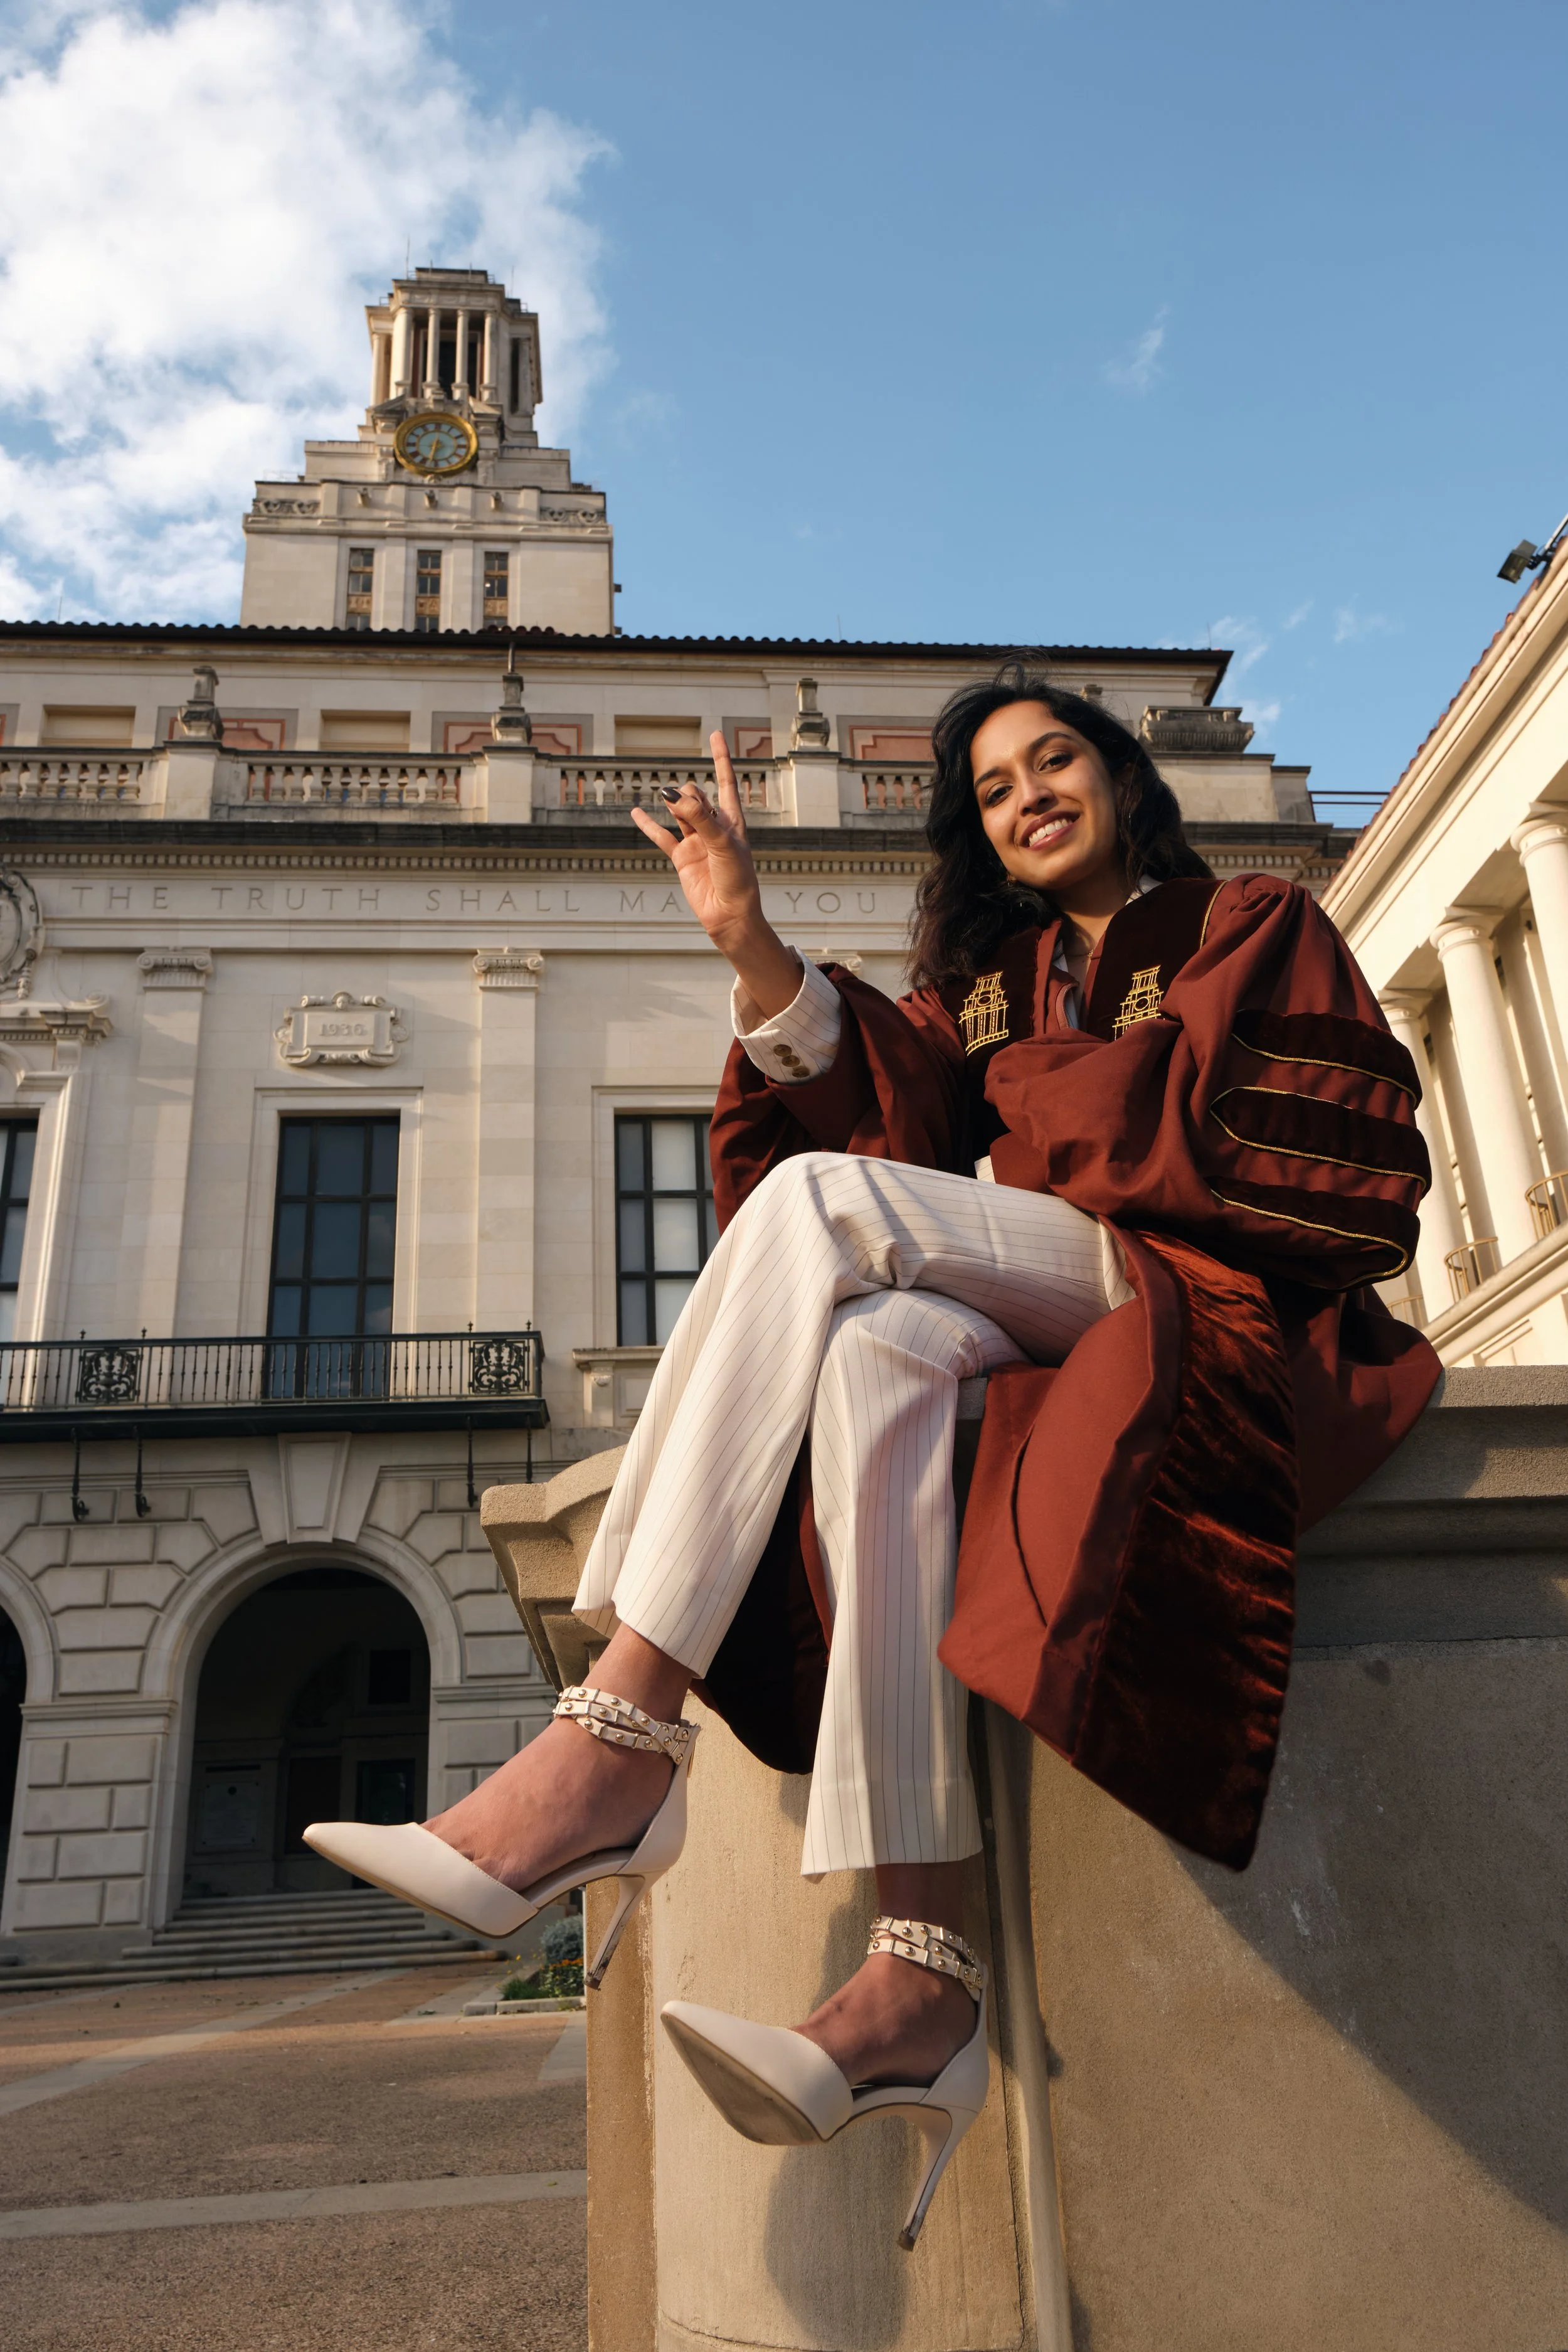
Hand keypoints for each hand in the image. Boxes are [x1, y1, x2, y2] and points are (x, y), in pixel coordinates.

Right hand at [631, 733, 801, 1015]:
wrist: (729, 916)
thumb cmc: (738, 881)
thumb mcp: (724, 845)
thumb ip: (700, 819)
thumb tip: (675, 795)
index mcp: (733, 821)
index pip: (726, 782)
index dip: (721, 758)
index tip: (715, 734)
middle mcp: (714, 828)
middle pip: (697, 795)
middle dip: (689, 794)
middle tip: (685, 806)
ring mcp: (696, 842)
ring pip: (680, 811)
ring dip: (673, 803)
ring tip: (667, 797)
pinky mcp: (682, 858)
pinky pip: (661, 837)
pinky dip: (648, 824)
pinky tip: (636, 812)